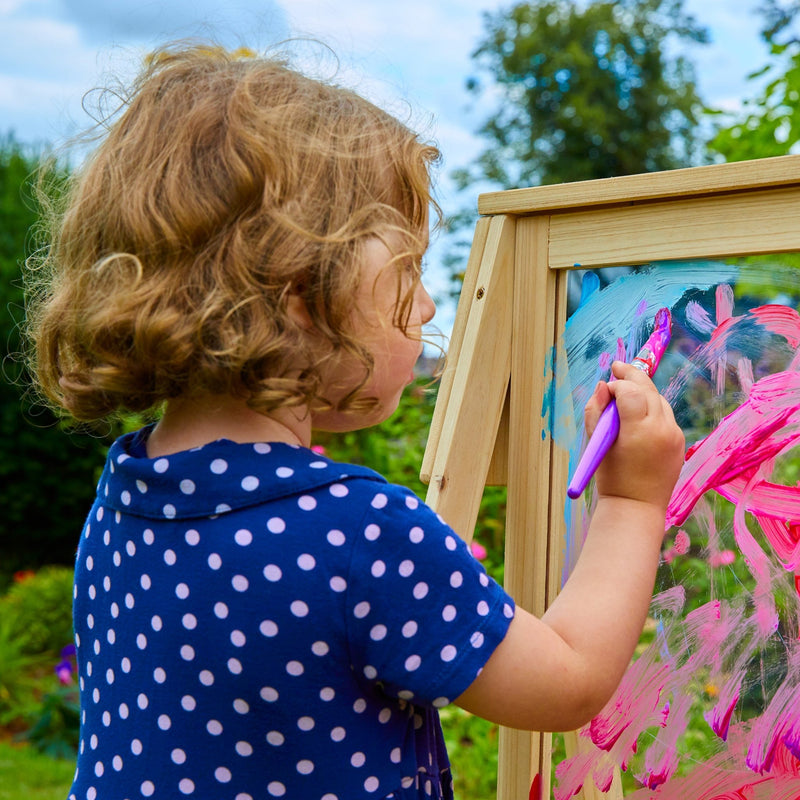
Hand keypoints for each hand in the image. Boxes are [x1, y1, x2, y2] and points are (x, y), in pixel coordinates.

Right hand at [585, 361, 683, 510]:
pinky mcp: (679, 442)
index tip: (607, 387)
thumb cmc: (610, 477)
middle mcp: (661, 429)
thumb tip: (604, 385)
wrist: (635, 508)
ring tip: (626, 394)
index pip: (630, 390)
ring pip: (659, 400)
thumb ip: (596, 411)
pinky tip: (637, 416)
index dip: (617, 383)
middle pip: (649, 389)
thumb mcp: (596, 444)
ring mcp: (674, 435)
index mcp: (638, 430)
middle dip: (632, 376)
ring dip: (643, 393)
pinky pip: (665, 416)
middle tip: (618, 368)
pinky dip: (651, 410)